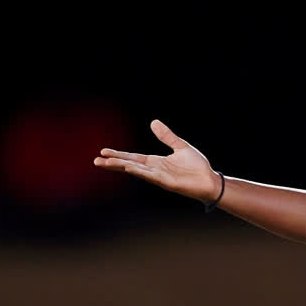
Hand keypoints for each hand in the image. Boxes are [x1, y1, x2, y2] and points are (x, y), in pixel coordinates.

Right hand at [93, 119, 219, 201]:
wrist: (210, 180)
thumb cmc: (197, 167)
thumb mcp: (181, 147)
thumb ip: (167, 136)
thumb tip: (153, 122)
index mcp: (156, 162)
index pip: (133, 158)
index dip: (119, 155)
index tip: (103, 152)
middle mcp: (154, 170)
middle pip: (129, 165)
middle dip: (113, 163)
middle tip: (96, 161)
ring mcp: (159, 177)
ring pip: (136, 170)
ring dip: (121, 167)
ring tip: (105, 164)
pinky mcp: (167, 183)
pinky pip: (150, 176)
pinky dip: (139, 171)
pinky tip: (128, 167)